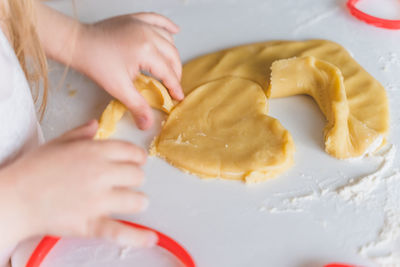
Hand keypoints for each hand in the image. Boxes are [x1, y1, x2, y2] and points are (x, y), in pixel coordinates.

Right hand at [0, 120, 156, 248]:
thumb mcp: (57, 143)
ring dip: (137, 201)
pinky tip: (151, 238)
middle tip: (127, 182)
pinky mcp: (91, 223)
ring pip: (136, 200)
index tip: (137, 161)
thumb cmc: (33, 169)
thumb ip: (81, 133)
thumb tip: (95, 124)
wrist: (14, 198)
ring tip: (131, 201)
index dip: (138, 157)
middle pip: (138, 175)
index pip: (132, 152)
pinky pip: (121, 231)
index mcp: (95, 151)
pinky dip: (138, 236)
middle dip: (134, 178)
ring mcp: (98, 200)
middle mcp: (101, 173)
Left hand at [74, 13, 183, 129]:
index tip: (178, 97)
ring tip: (172, 68)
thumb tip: (147, 124)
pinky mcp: (136, 19)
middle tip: (173, 86)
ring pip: (168, 39)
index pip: (168, 72)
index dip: (175, 87)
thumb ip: (137, 106)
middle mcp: (148, 34)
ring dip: (173, 54)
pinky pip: (158, 19)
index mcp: (146, 50)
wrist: (78, 43)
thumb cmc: (95, 63)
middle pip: (172, 55)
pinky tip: (175, 31)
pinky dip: (168, 26)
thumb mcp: (118, 88)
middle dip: (176, 72)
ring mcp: (142, 24)